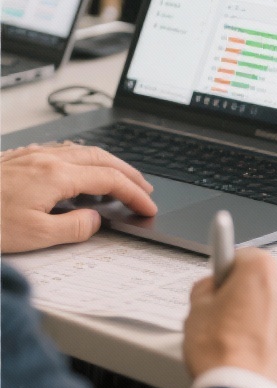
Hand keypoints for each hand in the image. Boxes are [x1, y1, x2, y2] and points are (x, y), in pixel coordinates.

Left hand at [0, 144, 155, 252]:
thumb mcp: (34, 237)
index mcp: (56, 175)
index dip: (134, 194)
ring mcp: (31, 156)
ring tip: (120, 179)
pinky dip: (84, 160)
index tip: (147, 207)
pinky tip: (79, 170)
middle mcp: (47, 159)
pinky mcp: (17, 159)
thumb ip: (73, 228)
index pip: (110, 181)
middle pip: (103, 158)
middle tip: (144, 189)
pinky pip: (63, 151)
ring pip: (83, 151)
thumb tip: (95, 220)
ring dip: (109, 164)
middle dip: (129, 173)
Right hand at [184, 249, 276, 387]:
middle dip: (254, 296)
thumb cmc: (222, 356)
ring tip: (251, 345)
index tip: (225, 285)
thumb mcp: (195, 313)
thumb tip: (212, 286)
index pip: (245, 257)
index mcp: (262, 271)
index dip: (230, 274)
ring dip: (274, 318)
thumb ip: (206, 289)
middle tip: (233, 322)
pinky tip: (268, 357)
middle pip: (270, 282)